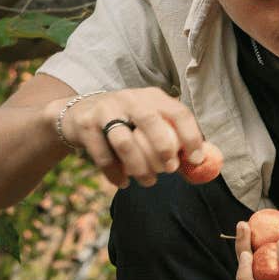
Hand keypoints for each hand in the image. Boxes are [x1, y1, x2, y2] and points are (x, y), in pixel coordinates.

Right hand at [58, 87, 205, 189]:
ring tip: (148, 182)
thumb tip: (199, 164)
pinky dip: (115, 174)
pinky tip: (123, 182)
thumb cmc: (125, 123)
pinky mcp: (86, 125)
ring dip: (139, 168)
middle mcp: (129, 98)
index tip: (195, 160)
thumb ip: (172, 139)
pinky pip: (103, 156)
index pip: (178, 112)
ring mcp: (105, 110)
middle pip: (150, 122)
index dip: (191, 136)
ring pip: (125, 143)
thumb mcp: (149, 123)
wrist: (79, 114)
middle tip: (169, 170)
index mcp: (152, 97)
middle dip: (163, 149)